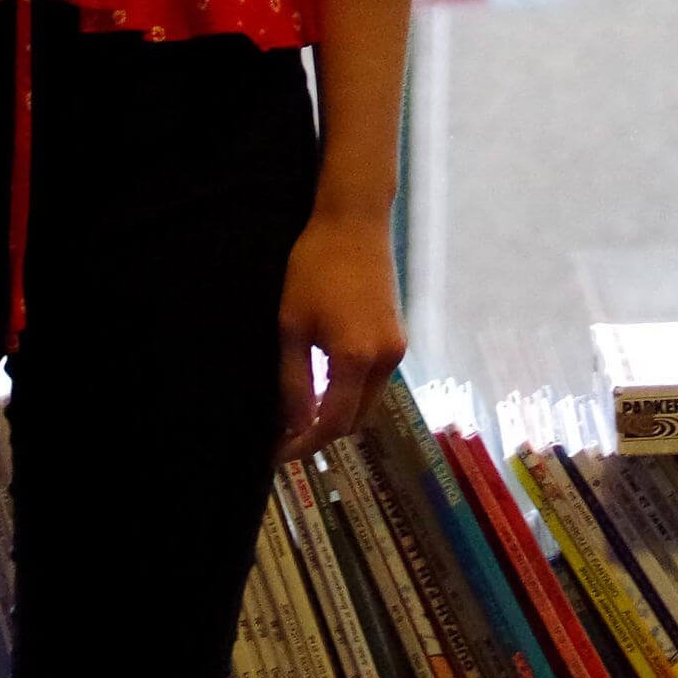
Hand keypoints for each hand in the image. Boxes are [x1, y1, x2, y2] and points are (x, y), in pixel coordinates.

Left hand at [276, 209, 404, 459]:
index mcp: (356, 360)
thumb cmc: (315, 268)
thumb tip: (295, 426)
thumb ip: (295, 382)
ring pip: (368, 403)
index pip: (332, 424)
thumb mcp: (292, 326)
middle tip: (287, 435)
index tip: (278, 453)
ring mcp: (397, 349)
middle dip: (323, 434)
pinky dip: (353, 392)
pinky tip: (327, 384)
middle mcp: (385, 361)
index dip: (304, 444)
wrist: (354, 223)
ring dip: (339, 413)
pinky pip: (376, 381)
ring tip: (304, 412)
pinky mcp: (399, 337)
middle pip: (356, 421)